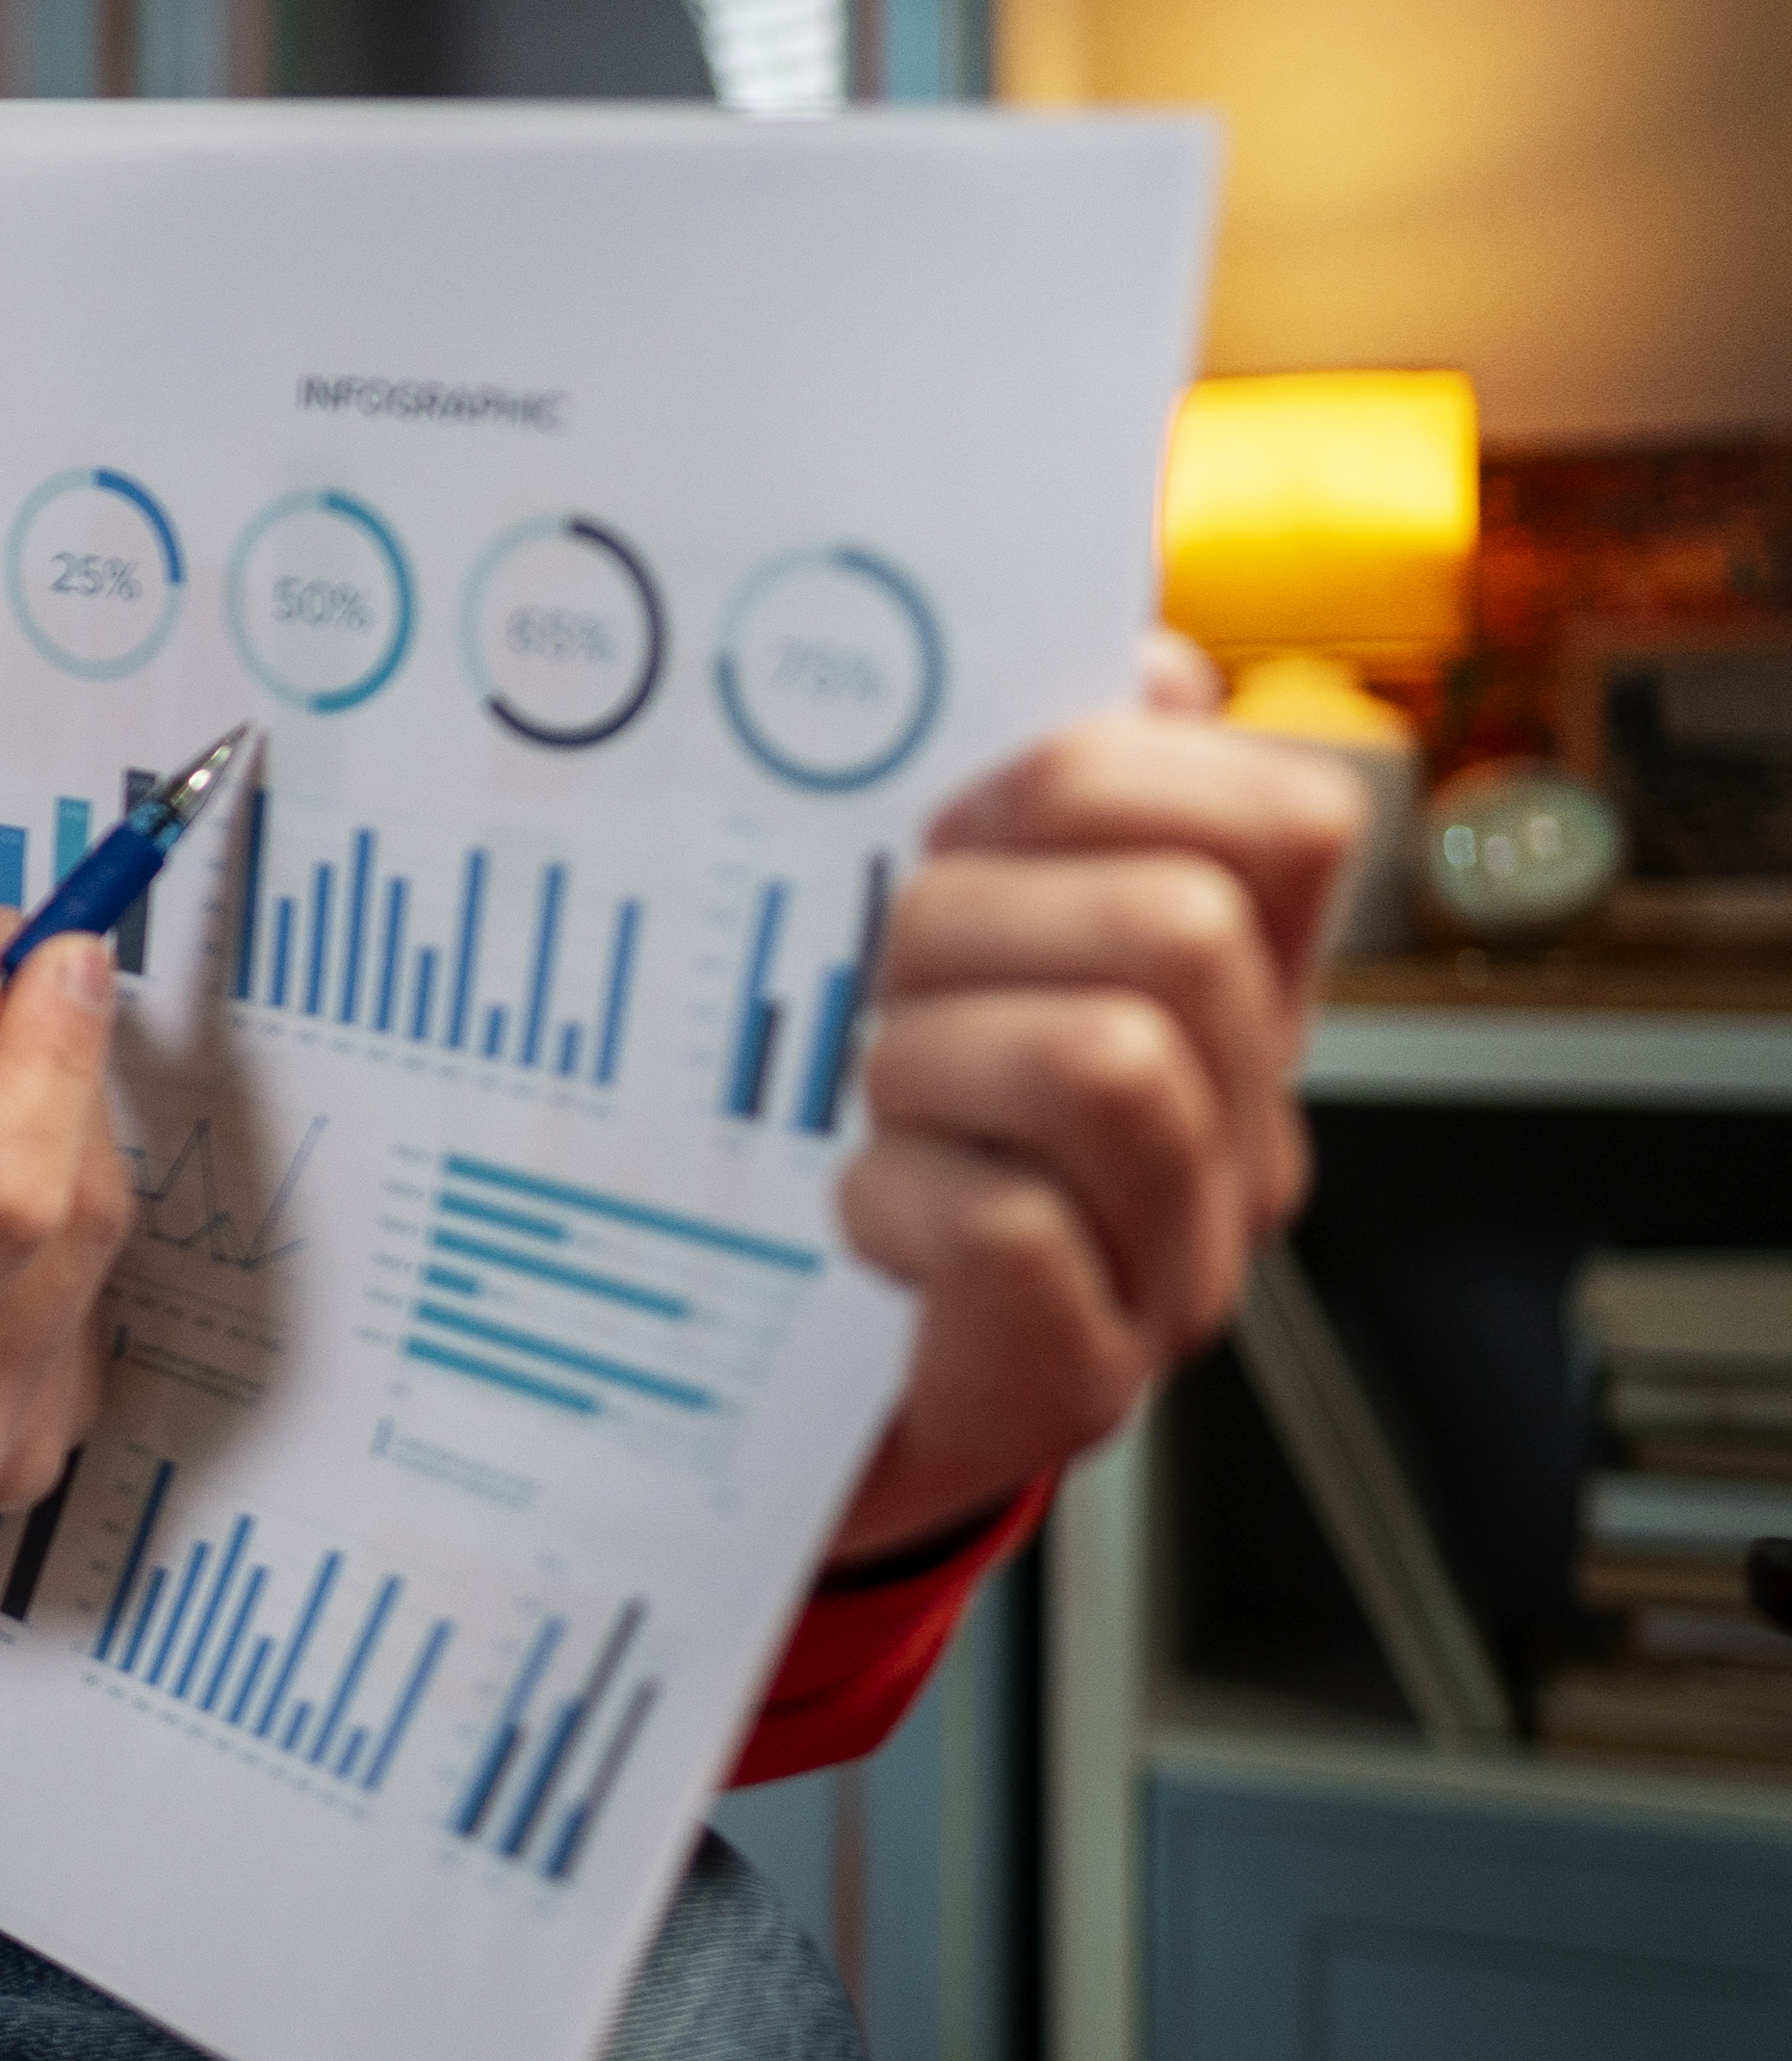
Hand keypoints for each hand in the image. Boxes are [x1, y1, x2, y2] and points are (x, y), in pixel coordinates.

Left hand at [822, 643, 1368, 1563]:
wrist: (771, 1395)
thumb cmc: (853, 1133)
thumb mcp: (928, 938)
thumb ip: (1033, 802)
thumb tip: (1143, 665)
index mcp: (1226, 985)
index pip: (1290, 811)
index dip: (1105, 777)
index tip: (960, 820)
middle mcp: (1236, 1120)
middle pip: (1180, 930)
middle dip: (969, 925)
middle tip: (871, 986)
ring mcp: (1177, 1262)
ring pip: (1105, 1066)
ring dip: (926, 1062)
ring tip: (869, 1109)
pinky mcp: (1080, 1384)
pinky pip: (1010, 1230)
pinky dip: (897, 1204)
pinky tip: (862, 1220)